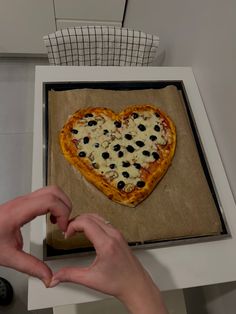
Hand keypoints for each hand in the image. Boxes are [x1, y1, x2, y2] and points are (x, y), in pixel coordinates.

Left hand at [0, 186, 70, 286]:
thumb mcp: (8, 256)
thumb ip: (30, 266)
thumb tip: (47, 275)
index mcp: (18, 212)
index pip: (50, 201)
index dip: (62, 212)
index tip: (63, 227)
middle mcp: (22, 202)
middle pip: (54, 192)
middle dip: (65, 207)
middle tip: (65, 223)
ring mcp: (23, 200)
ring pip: (51, 191)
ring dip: (61, 204)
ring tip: (60, 221)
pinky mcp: (24, 203)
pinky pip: (45, 196)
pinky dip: (54, 205)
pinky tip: (52, 219)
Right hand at [51, 214, 167, 313]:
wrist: (135, 285)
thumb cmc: (118, 282)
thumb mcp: (91, 279)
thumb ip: (70, 276)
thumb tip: (55, 277)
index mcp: (106, 244)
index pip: (86, 222)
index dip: (72, 225)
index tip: (66, 235)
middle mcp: (113, 235)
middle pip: (90, 217)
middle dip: (76, 221)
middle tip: (67, 231)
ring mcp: (117, 234)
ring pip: (98, 217)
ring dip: (84, 220)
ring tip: (75, 230)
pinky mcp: (119, 235)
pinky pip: (103, 221)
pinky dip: (92, 222)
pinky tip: (87, 232)